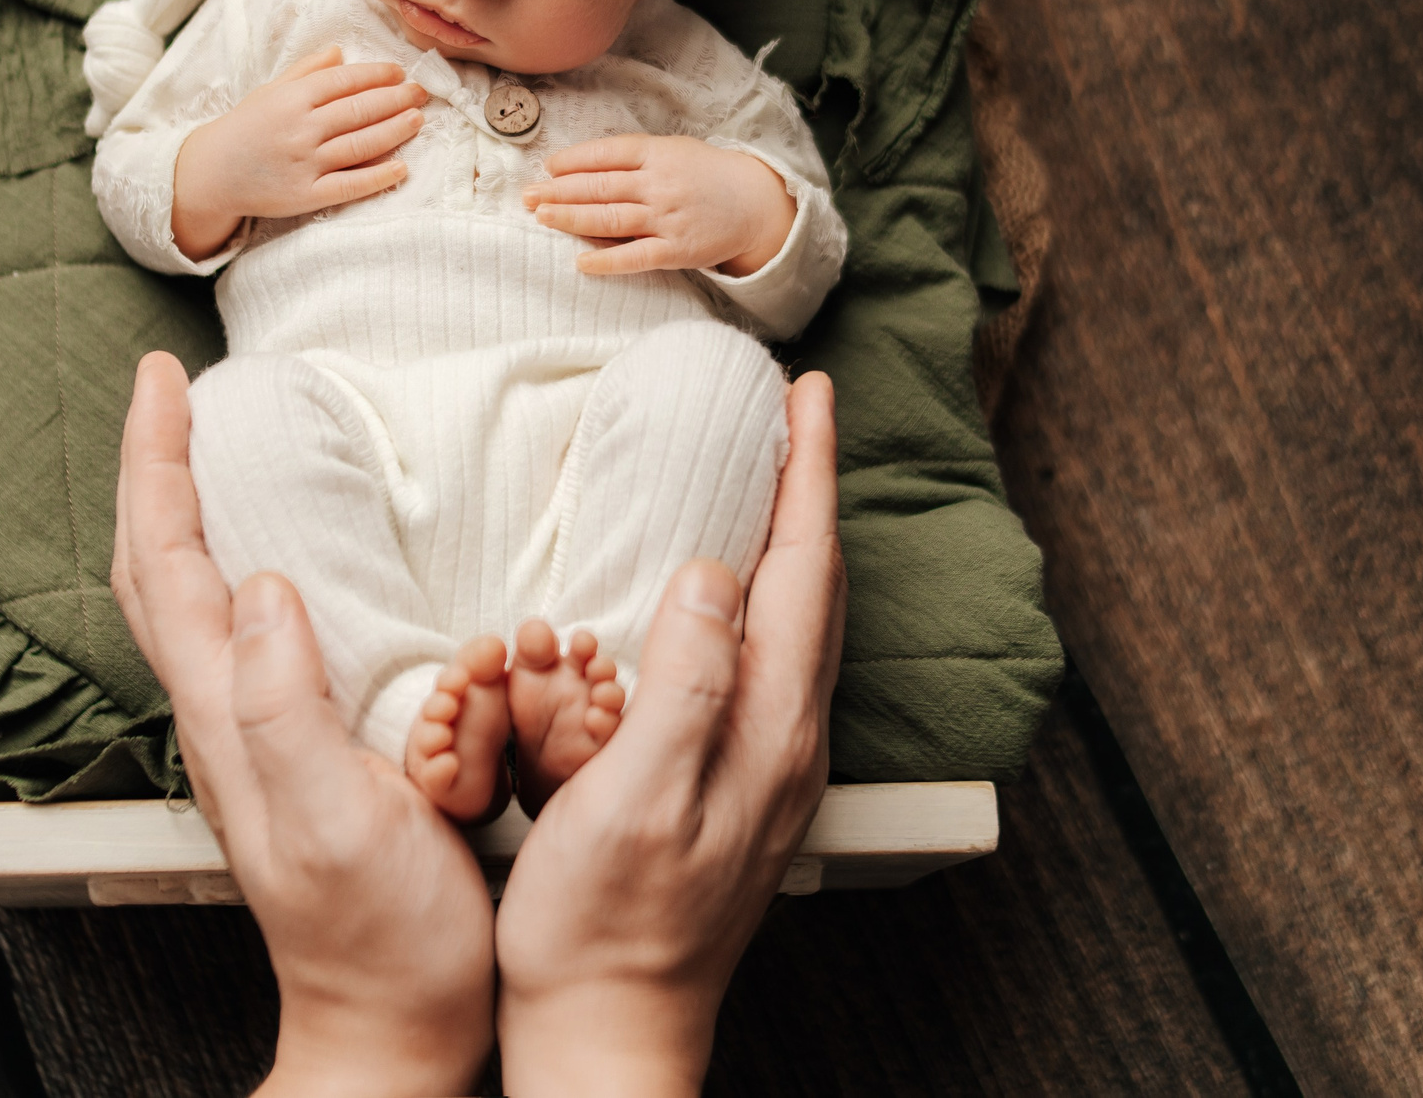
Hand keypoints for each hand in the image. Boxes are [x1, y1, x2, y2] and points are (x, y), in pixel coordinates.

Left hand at [110, 353, 495, 1097]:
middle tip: (173, 387)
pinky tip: (285, 548)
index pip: (165, 559)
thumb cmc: (377, 936)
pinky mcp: (297, 745)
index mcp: (227, 711)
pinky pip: (247, 628)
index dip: (156, 461)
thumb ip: (287, 709)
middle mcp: (225, 711)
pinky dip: (242, 558)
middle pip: (157, 564)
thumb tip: (262, 588)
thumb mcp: (335, 821)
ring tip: (211, 441)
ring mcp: (255, 730)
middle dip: (154, 463)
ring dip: (187, 504)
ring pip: (193, 593)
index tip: (165, 378)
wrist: (394, 1022)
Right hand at [171, 47, 427, 259]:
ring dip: (394, 131)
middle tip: (421, 93)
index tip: (400, 72)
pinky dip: (377, 177)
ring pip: (360, 145)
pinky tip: (401, 168)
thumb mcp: (270, 91)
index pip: (344, 82)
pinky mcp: (305, 196)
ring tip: (417, 120)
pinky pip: (349, 186)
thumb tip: (341, 52)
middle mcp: (300, 129)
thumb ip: (306, 71)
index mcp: (292, 99)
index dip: (376, 75)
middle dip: (395, 99)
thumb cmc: (246, 127)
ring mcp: (304, 164)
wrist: (212, 173)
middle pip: (358, 111)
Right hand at [493, 373, 844, 1097]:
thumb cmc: (604, 925)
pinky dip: (762, 598)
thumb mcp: (630, 798)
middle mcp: (788, 743)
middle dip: (811, 491)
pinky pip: (769, 662)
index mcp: (770, 730)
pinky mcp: (741, 790)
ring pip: (801, 624)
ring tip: (773, 482)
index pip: (805, 571)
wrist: (611, 1030)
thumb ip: (684, 685)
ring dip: (792, 541)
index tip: (809, 394)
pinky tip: (728, 599)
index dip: (807, 475)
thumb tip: (710, 574)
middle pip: (818, 587)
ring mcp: (770, 770)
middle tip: (796, 415)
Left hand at [522, 134, 796, 277]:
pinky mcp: (677, 250)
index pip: (607, 154)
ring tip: (542, 217)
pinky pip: (635, 257)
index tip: (547, 168)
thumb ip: (635, 156)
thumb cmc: (707, 174)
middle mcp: (660, 184)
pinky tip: (580, 262)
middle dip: (558, 191)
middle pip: (599, 186)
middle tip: (526, 196)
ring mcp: (668, 218)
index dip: (574, 160)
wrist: (756, 203)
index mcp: (659, 153)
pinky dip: (606, 260)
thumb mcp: (675, 150)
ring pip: (609, 219)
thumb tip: (585, 165)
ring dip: (571, 218)